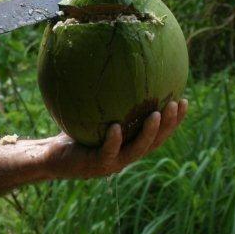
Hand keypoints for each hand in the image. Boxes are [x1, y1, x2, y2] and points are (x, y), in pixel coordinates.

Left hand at [42, 99, 188, 179]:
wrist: (51, 159)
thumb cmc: (72, 134)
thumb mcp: (92, 116)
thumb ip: (106, 101)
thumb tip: (113, 67)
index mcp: (129, 145)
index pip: (158, 134)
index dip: (173, 121)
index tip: (183, 101)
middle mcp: (125, 156)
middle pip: (154, 142)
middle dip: (168, 124)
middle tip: (177, 104)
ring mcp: (112, 163)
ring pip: (137, 149)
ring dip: (148, 132)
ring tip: (155, 114)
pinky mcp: (95, 165)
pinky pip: (107, 152)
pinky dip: (113, 141)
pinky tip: (116, 128)